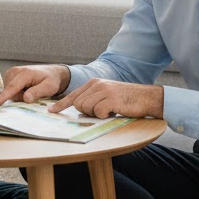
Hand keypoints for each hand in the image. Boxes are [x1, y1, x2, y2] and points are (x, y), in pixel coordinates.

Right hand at [0, 64, 69, 105]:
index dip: (4, 96)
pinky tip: (25, 88)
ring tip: (30, 90)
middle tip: (34, 94)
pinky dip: (17, 92)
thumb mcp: (49, 87)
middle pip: (11, 93)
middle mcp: (15, 71)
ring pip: (10, 92)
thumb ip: (37, 92)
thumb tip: (26, 98)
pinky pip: (10, 90)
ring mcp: (11, 73)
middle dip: (20, 98)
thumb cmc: (51, 80)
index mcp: (25, 73)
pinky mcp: (9, 76)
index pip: (13, 87)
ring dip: (19, 95)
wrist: (50, 73)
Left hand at [47, 78, 163, 118]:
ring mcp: (103, 90)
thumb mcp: (107, 95)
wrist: (146, 97)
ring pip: (86, 108)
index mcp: (94, 82)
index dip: (61, 104)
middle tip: (102, 111)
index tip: (51, 111)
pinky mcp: (110, 99)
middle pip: (78, 104)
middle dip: (87, 112)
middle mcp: (97, 84)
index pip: (73, 95)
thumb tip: (79, 111)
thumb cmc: (126, 100)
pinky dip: (105, 116)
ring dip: (97, 114)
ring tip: (110, 110)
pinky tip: (114, 111)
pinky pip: (98, 112)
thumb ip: (93, 99)